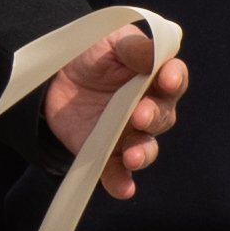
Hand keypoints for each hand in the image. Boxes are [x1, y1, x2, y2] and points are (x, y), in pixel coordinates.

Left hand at [37, 24, 181, 197]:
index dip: (174, 79)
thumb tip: (157, 54)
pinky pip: (117, 171)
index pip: (174, 79)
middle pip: (162, 116)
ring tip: (132, 157)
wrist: (55, 76)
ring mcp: (129, 133)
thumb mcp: (110, 41)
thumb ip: (134, 47)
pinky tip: (123, 189)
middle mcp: (149, 108)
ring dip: (142, 153)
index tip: (166, 79)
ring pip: (145, 147)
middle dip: (152, 117)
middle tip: (139, 115)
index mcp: (156, 77)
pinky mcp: (106, 152)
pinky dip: (121, 181)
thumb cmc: (93, 54)